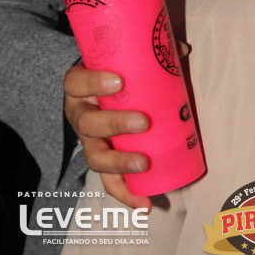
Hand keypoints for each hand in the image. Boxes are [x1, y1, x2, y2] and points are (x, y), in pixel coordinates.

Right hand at [64, 63, 151, 210]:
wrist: (91, 92)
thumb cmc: (110, 72)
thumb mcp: (120, 60)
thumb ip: (148, 51)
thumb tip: (179, 49)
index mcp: (79, 87)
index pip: (75, 82)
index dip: (93, 83)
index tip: (118, 81)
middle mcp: (80, 115)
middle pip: (88, 123)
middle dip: (115, 124)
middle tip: (143, 122)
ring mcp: (89, 141)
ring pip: (95, 157)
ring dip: (120, 163)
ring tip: (144, 164)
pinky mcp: (102, 160)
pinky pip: (109, 181)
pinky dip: (125, 195)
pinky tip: (145, 205)